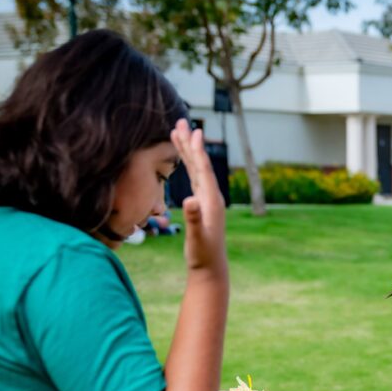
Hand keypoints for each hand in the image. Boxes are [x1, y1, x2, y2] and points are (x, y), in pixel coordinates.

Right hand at [170, 120, 226, 273]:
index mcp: (211, 201)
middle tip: (181, 122)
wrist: (211, 268)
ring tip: (179, 132)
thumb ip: (193, 218)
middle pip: (199, 164)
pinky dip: (188, 165)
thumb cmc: (203, 254)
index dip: (197, 150)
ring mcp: (207, 200)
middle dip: (190, 143)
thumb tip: (189, 200)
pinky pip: (194, 178)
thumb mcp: (196, 237)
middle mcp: (211, 197)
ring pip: (196, 169)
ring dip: (188, 151)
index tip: (193, 130)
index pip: (203, 170)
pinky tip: (184, 158)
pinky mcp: (202, 205)